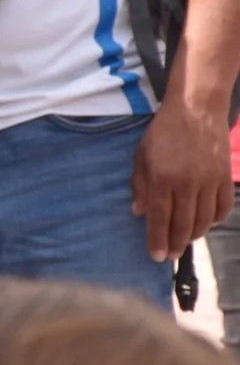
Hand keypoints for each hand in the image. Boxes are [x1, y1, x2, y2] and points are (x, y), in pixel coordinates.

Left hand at [135, 99, 234, 260]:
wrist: (197, 108)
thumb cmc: (163, 131)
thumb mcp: (141, 155)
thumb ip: (140, 185)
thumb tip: (138, 213)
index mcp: (163, 178)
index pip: (159, 217)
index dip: (157, 240)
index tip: (156, 256)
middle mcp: (187, 182)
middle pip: (183, 223)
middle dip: (175, 243)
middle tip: (170, 254)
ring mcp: (209, 180)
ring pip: (204, 219)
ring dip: (194, 234)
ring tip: (185, 241)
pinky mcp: (225, 176)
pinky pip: (223, 206)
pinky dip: (215, 220)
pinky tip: (206, 224)